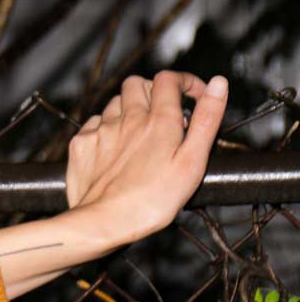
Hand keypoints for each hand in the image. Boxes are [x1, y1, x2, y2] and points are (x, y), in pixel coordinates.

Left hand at [63, 70, 226, 245]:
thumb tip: (219, 84)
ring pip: (115, 103)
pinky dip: (108, 127)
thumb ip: (206, 119)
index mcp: (158, 121)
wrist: (105, 221)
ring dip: (130, 109)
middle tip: (165, 115)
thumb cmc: (154, 199)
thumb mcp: (193, 160)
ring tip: (141, 134)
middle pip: (137, 84)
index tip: (193, 96)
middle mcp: (126, 119)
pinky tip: (116, 147)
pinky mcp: (81, 143)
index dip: (183, 82)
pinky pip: (94, 123)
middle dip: (154, 92)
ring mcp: (101, 130)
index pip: (168, 79)